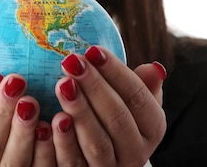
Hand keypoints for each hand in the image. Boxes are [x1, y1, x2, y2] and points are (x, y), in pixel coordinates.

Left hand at [50, 46, 165, 166]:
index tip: (93, 50)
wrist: (97, 157)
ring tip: (62, 84)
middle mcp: (137, 152)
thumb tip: (154, 68)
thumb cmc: (113, 115)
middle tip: (72, 61)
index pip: (138, 96)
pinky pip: (75, 163)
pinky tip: (52, 119)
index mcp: (152, 127)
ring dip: (80, 112)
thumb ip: (142, 86)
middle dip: (94, 87)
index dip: (116, 72)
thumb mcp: (132, 102)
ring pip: (97, 143)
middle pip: (118, 118)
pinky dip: (64, 142)